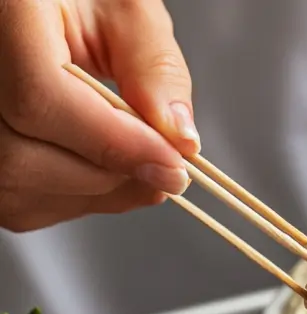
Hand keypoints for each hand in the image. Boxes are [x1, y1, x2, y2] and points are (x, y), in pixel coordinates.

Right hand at [0, 0, 197, 232]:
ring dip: (103, 192)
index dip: (116, 142)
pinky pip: (27, 204)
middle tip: (169, 167)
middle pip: (29, 158)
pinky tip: (106, 168)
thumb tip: (181, 139)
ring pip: (26, 190)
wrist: (36, 13)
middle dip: (115, 173)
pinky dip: (82, 197)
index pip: (40, 100)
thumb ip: (155, 69)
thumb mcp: (126, 11)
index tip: (175, 162)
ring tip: (143, 163)